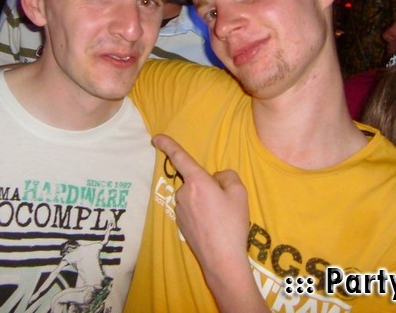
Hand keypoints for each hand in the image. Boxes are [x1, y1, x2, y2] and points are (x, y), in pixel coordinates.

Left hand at [152, 135, 265, 311]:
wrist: (222, 259)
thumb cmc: (232, 223)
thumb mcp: (239, 193)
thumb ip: (227, 176)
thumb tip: (217, 178)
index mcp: (197, 182)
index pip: (180, 158)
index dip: (168, 145)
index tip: (156, 138)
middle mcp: (183, 193)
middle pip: (195, 181)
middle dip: (207, 187)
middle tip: (225, 203)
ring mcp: (180, 210)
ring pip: (193, 196)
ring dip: (204, 201)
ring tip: (221, 218)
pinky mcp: (180, 224)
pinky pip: (191, 210)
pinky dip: (201, 213)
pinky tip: (213, 227)